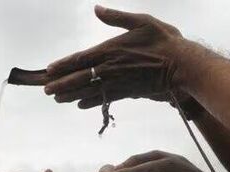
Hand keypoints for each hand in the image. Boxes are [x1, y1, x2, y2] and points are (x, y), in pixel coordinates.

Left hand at [44, 5, 185, 107]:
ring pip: (88, 90)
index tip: (49, 70)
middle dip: (61, 84)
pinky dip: (91, 102)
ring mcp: (117, 82)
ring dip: (71, 95)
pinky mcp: (126, 93)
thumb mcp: (141, 21)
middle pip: (79, 78)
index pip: (80, 59)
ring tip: (57, 99)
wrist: (182, 66)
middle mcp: (110, 68)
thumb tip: (97, 8)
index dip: (63, 65)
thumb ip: (116, 17)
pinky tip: (80, 105)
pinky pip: (104, 99)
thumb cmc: (164, 41)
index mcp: (110, 50)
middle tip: (47, 90)